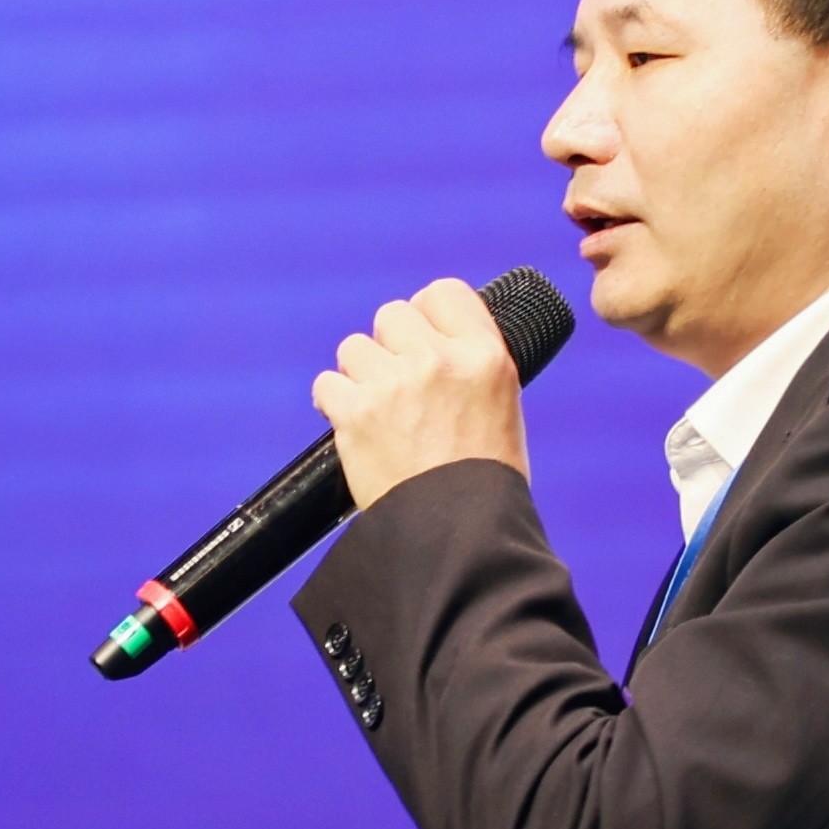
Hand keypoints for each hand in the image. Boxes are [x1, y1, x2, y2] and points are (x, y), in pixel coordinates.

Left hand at [312, 278, 528, 509]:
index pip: (443, 293)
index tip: (419, 335)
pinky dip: (334, 404)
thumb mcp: (501, 406)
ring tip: (377, 411)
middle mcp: (440, 361)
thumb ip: (469, 365)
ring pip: (354, 347)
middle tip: (398, 383)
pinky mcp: (356, 413)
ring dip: (360, 375)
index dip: (426, 312)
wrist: (459, 535)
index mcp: (485, 355)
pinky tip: (353, 426)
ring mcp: (395, 384)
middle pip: (392, 314)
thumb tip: (432, 342)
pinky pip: (327, 384)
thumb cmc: (484, 481)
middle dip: (389, 345)